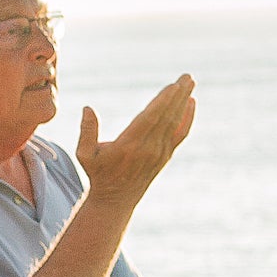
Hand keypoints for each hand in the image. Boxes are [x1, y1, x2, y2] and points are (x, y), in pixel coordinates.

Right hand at [73, 74, 197, 205]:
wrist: (115, 200)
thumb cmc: (98, 174)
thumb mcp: (84, 155)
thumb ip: (87, 131)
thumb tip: (87, 108)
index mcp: (128, 146)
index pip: (150, 119)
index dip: (163, 102)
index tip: (173, 85)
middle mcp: (148, 149)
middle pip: (167, 117)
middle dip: (178, 95)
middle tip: (187, 76)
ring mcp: (159, 153)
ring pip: (175, 122)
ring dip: (183, 101)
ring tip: (189, 82)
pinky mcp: (165, 155)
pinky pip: (180, 134)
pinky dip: (188, 118)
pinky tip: (192, 102)